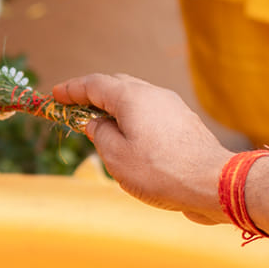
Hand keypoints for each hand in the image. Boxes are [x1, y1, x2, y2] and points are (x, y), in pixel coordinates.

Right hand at [50, 73, 228, 224]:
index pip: (94, 84)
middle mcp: (154, 94)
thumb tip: (95, 122)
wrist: (213, 183)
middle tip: (74, 109)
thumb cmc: (161, 172)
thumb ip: (100, 134)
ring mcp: (172, 107)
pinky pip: (152, 112)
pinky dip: (134, 118)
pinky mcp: (184, 123)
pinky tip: (130, 138)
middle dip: (92, 95)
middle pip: (117, 86)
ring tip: (100, 126)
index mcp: (132, 97)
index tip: (55, 95)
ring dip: (114, 108)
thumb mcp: (116, 157)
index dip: (71, 89)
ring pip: (137, 99)